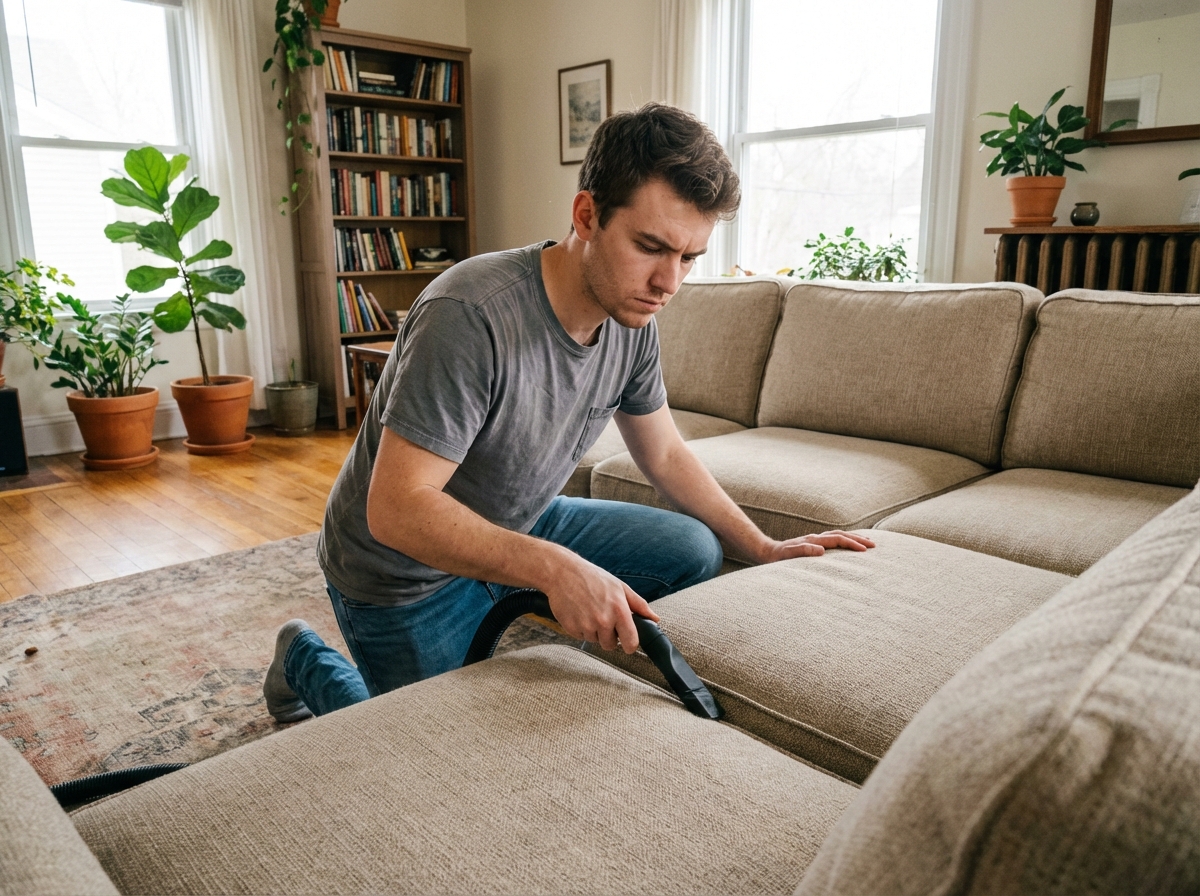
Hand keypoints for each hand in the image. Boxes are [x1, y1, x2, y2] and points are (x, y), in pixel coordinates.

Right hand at [543, 555, 658, 653]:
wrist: (562, 572)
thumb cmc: (593, 578)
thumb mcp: (620, 587)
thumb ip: (639, 605)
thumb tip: (655, 619)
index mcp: (619, 611)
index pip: (631, 643)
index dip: (630, 644)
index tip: (627, 641)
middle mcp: (603, 621)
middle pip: (610, 645)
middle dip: (609, 636)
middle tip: (603, 618)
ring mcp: (586, 626)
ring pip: (594, 641)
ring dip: (594, 631)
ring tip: (589, 611)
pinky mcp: (571, 628)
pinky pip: (580, 636)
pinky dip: (580, 628)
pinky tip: (579, 612)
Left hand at [753, 530, 875, 563]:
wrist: (768, 552)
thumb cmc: (778, 557)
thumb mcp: (788, 555)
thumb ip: (803, 551)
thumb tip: (822, 550)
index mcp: (813, 540)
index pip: (837, 539)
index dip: (852, 543)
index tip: (865, 550)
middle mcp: (816, 537)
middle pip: (841, 534)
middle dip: (858, 539)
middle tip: (874, 545)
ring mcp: (816, 539)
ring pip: (838, 535)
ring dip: (853, 537)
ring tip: (868, 542)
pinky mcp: (814, 543)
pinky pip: (834, 539)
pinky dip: (845, 539)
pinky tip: (849, 544)